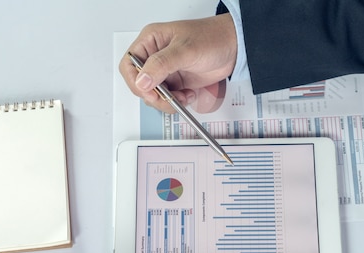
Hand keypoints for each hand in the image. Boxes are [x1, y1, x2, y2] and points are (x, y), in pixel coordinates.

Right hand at [119, 14, 236, 112]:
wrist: (234, 48)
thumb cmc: (212, 38)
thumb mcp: (185, 50)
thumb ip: (161, 65)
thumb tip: (142, 81)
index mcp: (150, 41)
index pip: (128, 65)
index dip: (135, 82)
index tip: (149, 91)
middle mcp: (154, 57)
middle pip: (139, 85)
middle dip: (154, 96)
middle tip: (169, 98)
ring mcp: (164, 71)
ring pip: (152, 95)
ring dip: (166, 101)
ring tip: (182, 96)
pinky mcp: (175, 83)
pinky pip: (166, 99)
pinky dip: (176, 103)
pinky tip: (188, 95)